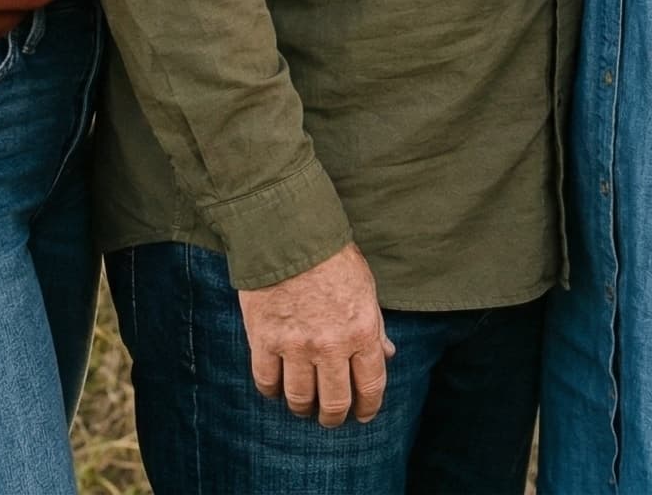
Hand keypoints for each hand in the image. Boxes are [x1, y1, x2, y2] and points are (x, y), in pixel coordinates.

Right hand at [238, 242, 395, 424]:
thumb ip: (375, 326)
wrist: (290, 233)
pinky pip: (267, 383)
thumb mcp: (366, 287)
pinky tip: (277, 387)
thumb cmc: (333, 258)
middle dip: (334, 417)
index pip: (370, 385)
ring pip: (299, 399)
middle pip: (334, 403)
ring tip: (304, 405)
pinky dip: (272, 391)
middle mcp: (331, 344)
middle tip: (330, 417)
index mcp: (362, 329)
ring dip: (303, 408)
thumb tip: (386, 355)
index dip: (368, 407)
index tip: (364, 414)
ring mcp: (296, 346)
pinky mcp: (265, 341)